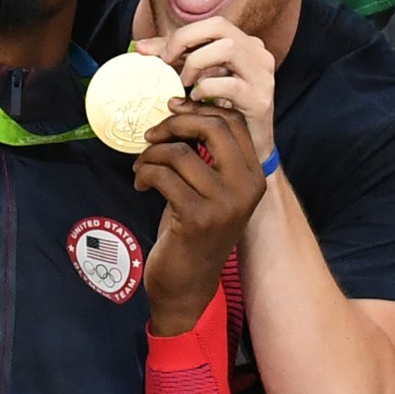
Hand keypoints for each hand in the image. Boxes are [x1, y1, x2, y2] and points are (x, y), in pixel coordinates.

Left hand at [134, 16, 275, 160]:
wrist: (250, 147)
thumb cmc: (222, 111)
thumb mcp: (198, 78)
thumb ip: (174, 60)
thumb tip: (141, 47)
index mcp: (245, 43)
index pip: (212, 24)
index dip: (182, 34)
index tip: (161, 55)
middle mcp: (258, 54)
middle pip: (220, 27)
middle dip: (186, 41)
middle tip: (168, 64)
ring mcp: (262, 76)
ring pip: (228, 49)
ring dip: (197, 64)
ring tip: (185, 84)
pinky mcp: (260, 99)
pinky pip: (230, 85)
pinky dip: (207, 90)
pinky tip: (197, 100)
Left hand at [136, 102, 265, 335]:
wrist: (188, 284)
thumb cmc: (194, 233)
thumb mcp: (209, 190)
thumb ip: (206, 155)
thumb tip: (181, 112)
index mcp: (254, 176)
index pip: (233, 122)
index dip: (199, 109)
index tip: (172, 111)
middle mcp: (246, 188)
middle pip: (212, 128)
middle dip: (175, 123)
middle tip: (151, 136)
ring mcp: (224, 204)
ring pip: (180, 153)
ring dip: (151, 155)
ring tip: (141, 168)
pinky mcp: (197, 218)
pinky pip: (163, 176)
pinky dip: (145, 174)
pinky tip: (140, 185)